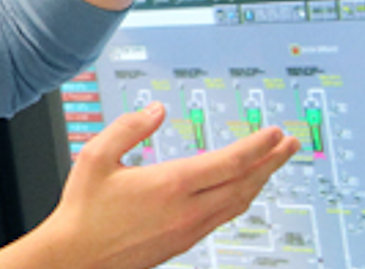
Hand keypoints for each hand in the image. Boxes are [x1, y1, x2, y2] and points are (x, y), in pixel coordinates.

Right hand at [20, 102, 299, 268]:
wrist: (76, 257)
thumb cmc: (83, 211)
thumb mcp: (96, 157)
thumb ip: (129, 128)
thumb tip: (155, 110)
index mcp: (170, 185)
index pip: (230, 162)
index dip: (257, 145)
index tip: (275, 132)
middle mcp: (187, 210)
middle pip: (244, 183)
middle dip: (271, 162)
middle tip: (289, 144)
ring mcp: (188, 229)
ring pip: (237, 204)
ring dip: (259, 181)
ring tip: (272, 165)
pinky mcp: (183, 242)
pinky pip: (223, 217)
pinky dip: (239, 199)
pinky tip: (239, 191)